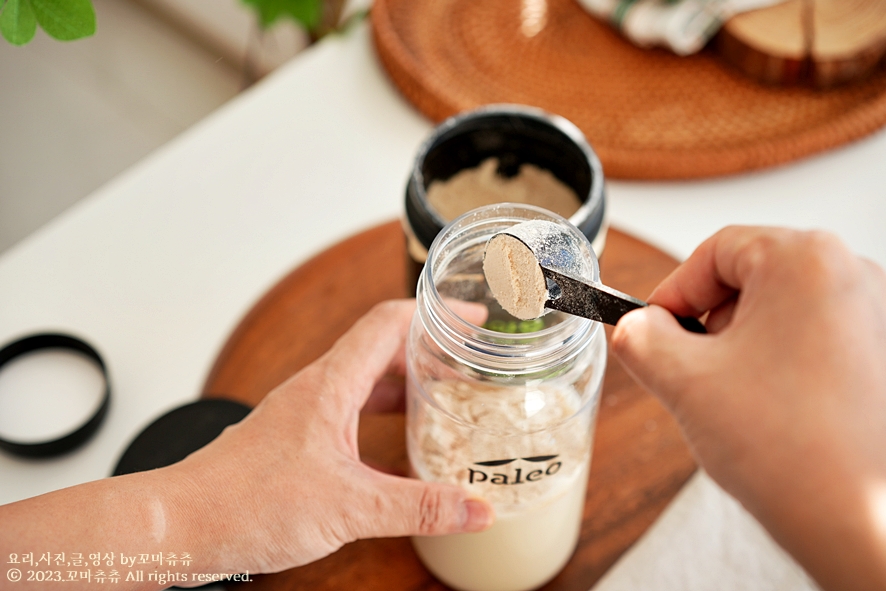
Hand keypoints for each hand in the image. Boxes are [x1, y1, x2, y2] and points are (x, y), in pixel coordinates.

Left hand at [167, 300, 493, 575]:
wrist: (181, 524)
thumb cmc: (244, 503)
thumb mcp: (348, 507)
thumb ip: (418, 508)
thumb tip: (474, 510)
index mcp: (330, 386)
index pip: (387, 323)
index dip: (434, 314)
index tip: (472, 317)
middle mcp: (316, 391)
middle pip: (382, 350)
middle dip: (430, 352)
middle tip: (470, 365)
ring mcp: (304, 414)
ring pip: (365, 383)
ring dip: (406, 387)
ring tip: (445, 400)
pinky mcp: (295, 441)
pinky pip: (350, 414)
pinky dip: (382, 419)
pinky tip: (399, 448)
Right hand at [610, 226, 885, 590]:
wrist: (859, 520)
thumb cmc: (791, 449)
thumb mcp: (682, 382)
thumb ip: (640, 339)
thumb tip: (634, 328)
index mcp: (805, 261)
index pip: (715, 251)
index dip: (674, 292)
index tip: (655, 326)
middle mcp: (853, 276)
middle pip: (752, 277)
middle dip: (712, 323)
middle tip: (695, 369)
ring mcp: (877, 316)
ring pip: (783, 311)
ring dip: (746, 346)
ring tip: (738, 398)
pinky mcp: (884, 355)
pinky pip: (817, 339)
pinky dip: (784, 364)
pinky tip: (774, 410)